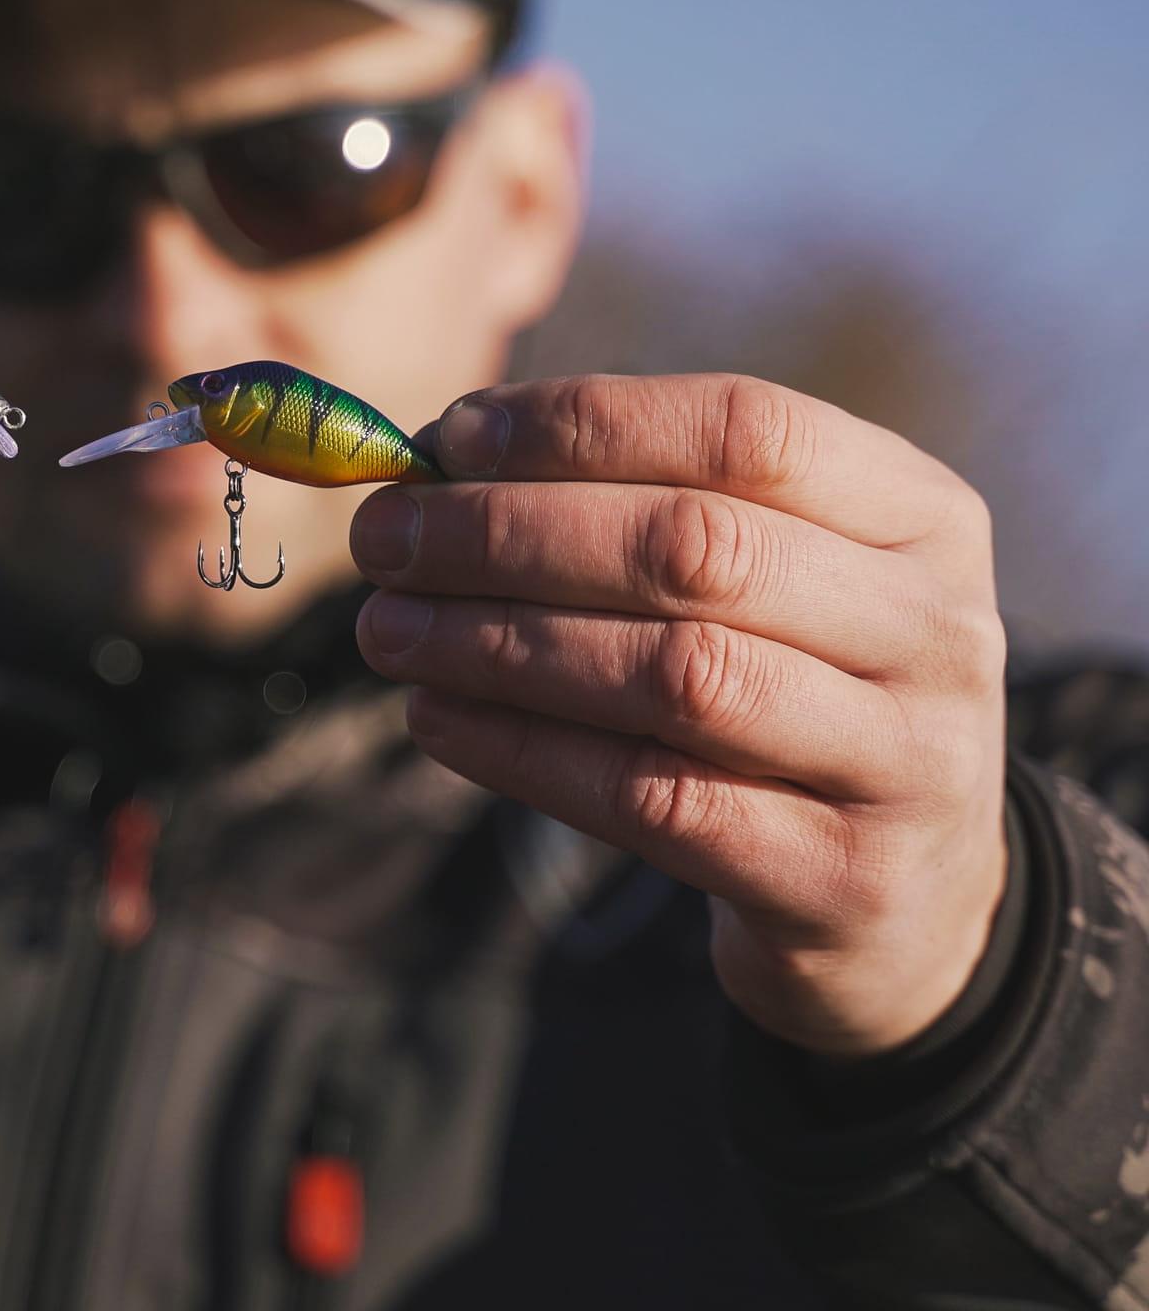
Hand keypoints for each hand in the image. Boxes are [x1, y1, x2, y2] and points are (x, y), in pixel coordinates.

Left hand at [351, 373, 1008, 1056]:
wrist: (906, 893)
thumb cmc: (791, 687)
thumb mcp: (767, 578)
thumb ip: (631, 506)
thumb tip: (436, 461)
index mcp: (918, 514)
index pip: (744, 428)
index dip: (582, 425)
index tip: (447, 440)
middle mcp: (937, 627)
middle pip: (695, 548)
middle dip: (509, 534)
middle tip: (381, 540)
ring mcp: (905, 762)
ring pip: (673, 678)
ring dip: (499, 644)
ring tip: (386, 630)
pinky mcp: (840, 880)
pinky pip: (652, 802)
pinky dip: (524, 753)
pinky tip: (436, 717)